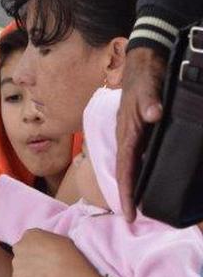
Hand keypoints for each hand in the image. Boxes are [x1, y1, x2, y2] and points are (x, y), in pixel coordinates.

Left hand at [11, 228, 93, 276]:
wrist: (65, 270)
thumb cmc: (68, 253)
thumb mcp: (60, 239)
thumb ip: (48, 242)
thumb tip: (47, 247)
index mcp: (30, 234)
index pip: (28, 242)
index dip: (36, 250)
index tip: (44, 257)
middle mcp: (19, 246)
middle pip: (21, 254)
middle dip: (29, 260)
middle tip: (43, 268)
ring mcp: (16, 262)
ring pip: (21, 269)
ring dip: (29, 273)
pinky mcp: (16, 276)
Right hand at [117, 47, 167, 221]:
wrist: (145, 58)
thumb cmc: (147, 73)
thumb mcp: (150, 84)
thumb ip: (149, 100)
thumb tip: (152, 115)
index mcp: (126, 130)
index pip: (124, 167)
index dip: (126, 191)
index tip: (127, 213)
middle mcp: (126, 135)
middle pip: (123, 171)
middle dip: (126, 195)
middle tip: (131, 219)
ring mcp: (132, 133)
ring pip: (129, 165)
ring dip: (132, 185)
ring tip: (138, 205)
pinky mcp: (139, 129)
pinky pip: (137, 156)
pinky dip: (139, 170)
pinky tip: (147, 177)